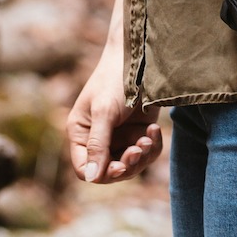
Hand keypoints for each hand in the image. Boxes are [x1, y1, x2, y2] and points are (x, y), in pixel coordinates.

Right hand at [66, 41, 163, 184]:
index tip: (120, 167)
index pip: (85, 168)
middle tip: (139, 149)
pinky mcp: (138, 131)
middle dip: (127, 164)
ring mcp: (119, 135)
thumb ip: (98, 144)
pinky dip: (152, 145)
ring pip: (131, 165)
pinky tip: (155, 129)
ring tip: (149, 137)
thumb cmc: (115, 79)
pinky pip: (146, 152)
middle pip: (110, 171)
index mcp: (81, 132)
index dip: (101, 173)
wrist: (141, 57)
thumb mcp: (104, 111)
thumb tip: (90, 179)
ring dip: (142, 155)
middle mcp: (98, 138)